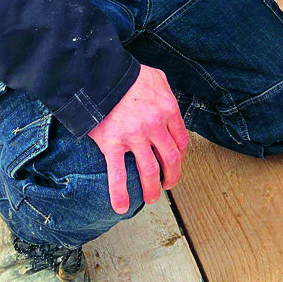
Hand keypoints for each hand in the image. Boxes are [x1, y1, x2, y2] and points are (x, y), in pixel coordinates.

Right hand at [88, 64, 189, 213]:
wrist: (100, 74)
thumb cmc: (128, 75)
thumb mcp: (157, 77)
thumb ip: (166, 94)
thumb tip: (169, 106)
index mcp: (168, 110)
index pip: (182, 141)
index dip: (181, 157)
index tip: (175, 163)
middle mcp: (155, 125)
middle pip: (170, 159)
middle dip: (172, 177)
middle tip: (168, 184)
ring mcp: (134, 137)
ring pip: (149, 171)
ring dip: (151, 190)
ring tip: (150, 198)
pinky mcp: (113, 144)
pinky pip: (118, 174)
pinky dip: (119, 194)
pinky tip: (121, 207)